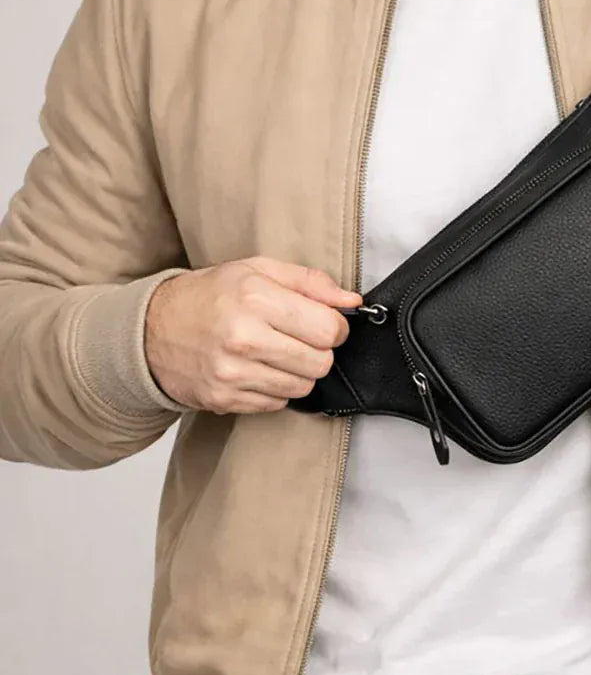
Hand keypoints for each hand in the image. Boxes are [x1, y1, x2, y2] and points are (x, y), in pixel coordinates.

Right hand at [145, 256, 361, 413]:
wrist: (152, 329)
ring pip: (302, 387)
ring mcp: (231, 373)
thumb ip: (311, 283)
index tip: (323, 323)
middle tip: (297, 338)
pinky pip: (277, 404)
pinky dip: (274, 389)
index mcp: (255, 297)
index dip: (335, 327)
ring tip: (275, 353)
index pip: (328, 329)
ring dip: (297, 372)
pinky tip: (255, 369)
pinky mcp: (223, 400)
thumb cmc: (210, 295)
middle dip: (318, 351)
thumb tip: (353, 302)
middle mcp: (243, 337)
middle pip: (320, 363)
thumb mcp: (258, 271)